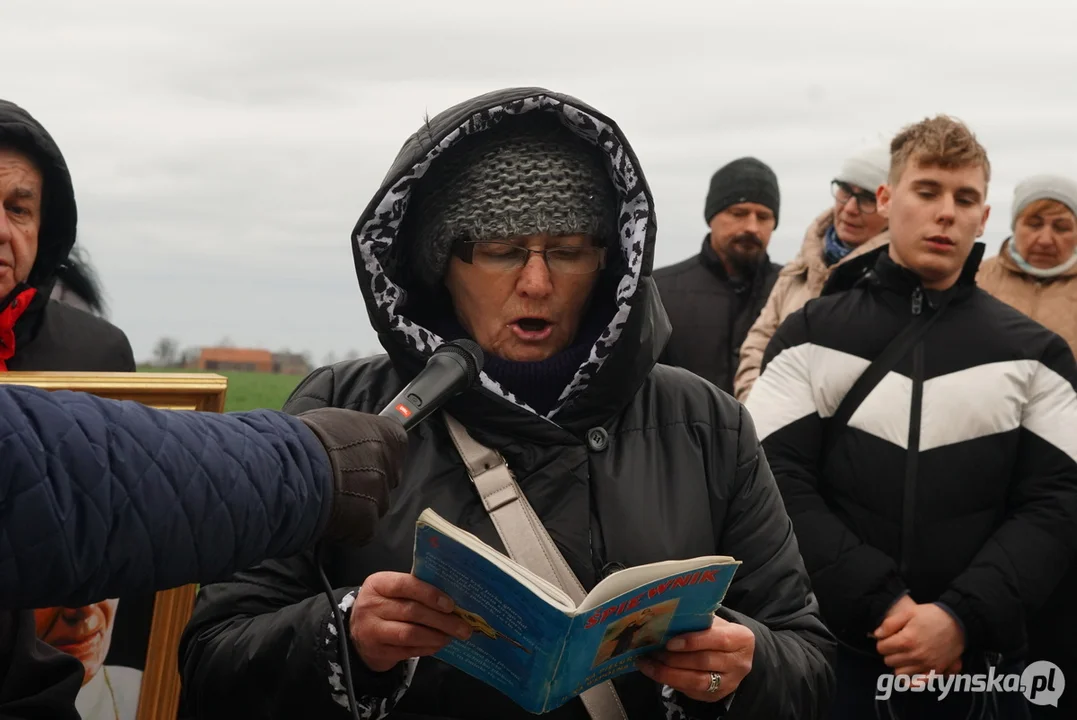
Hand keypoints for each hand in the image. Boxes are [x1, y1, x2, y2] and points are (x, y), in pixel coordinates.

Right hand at [297, 408, 407, 544]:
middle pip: (385, 477)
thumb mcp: (335, 420)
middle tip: (340, 480)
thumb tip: (348, 435)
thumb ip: (353, 431)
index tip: (360, 454)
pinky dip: (346, 528)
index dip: (377, 451)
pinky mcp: (367, 525)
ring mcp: (381, 498)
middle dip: (366, 480)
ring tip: (328, 499)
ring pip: (374, 505)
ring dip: (356, 504)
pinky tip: (325, 516)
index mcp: (388, 436)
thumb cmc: (307, 438)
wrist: (291, 470)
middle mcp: (390, 467)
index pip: (395, 445)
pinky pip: (360, 529)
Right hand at [350, 571, 471, 672]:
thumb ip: (415, 591)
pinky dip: (427, 648)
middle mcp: (371, 606)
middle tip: (463, 627)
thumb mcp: (391, 592)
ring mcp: (372, 630)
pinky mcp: (377, 651)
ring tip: (452, 636)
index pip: (405, 585)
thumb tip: (452, 601)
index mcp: (378, 584)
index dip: (430, 594)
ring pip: (410, 634)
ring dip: (435, 636)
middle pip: (412, 611)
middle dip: (442, 620)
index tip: (451, 605)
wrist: (356, 632)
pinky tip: (438, 644)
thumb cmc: (383, 606)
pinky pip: (407, 651)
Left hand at [636, 616, 753, 701]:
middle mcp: (739, 663)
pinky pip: (691, 692)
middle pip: (703, 662)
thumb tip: (664, 620)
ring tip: (649, 664)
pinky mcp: (716, 695)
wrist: (734, 654)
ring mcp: (729, 683)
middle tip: (651, 651)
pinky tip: (656, 673)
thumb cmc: (719, 632)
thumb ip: (696, 622)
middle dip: (674, 658)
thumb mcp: (714, 622)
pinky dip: (671, 682)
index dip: (693, 641)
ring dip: (668, 673)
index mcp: (741, 639)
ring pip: (696, 681)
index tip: (669, 642)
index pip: (718, 640)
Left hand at [874, 602, 963, 676]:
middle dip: (889, 652)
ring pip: (899, 673)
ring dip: (899, 665)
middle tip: (896, 645)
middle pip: (889, 661)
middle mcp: (915, 656)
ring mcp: (926, 665)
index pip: (881, 648)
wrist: (957, 622)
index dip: (882, 641)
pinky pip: (917, 683)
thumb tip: (876, 635)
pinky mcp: (935, 671)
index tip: (888, 637)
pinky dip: (912, 679)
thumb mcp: (909, 612)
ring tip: (904, 655)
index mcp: (906, 640)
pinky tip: (910, 671)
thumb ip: (890, 624)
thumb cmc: (932, 615)